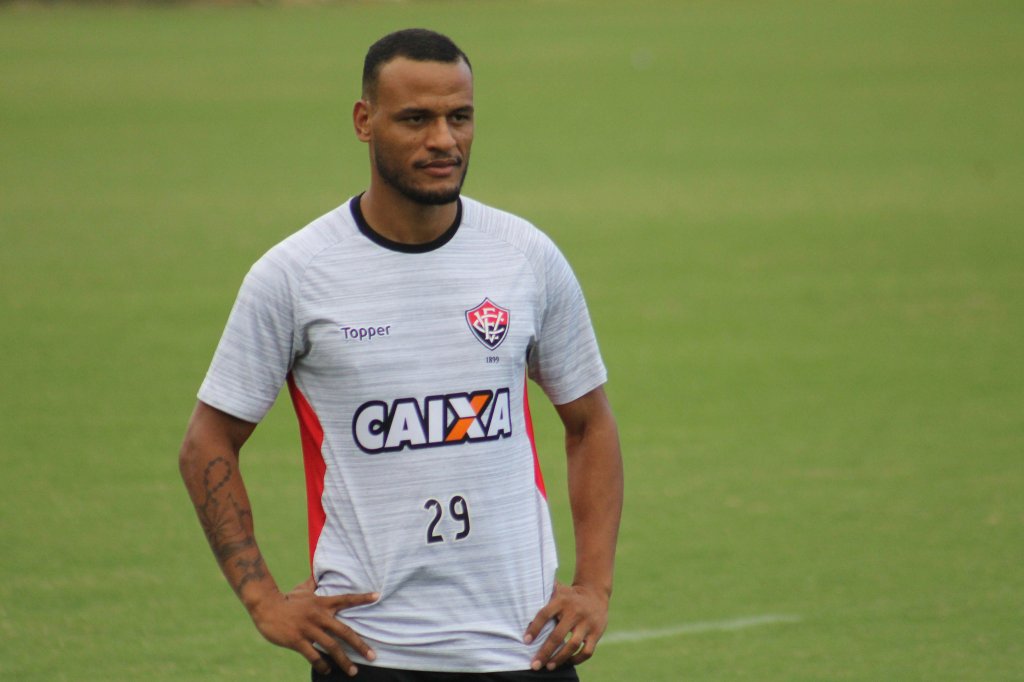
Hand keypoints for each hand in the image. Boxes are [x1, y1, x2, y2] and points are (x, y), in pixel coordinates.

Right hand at [249, 576, 378, 676]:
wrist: (265, 606)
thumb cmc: (286, 599)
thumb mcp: (302, 589)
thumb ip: (313, 584)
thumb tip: (317, 574)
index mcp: (322, 603)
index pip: (346, 599)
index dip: (362, 598)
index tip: (377, 596)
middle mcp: (319, 616)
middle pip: (345, 631)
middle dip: (360, 645)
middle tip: (373, 656)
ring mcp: (308, 628)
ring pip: (332, 647)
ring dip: (344, 660)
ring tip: (353, 671)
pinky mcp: (297, 640)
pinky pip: (314, 656)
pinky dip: (323, 665)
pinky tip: (328, 671)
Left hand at [524, 582, 608, 670]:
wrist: (595, 593)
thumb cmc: (569, 596)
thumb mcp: (558, 590)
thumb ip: (543, 596)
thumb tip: (523, 605)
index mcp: (562, 600)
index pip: (545, 615)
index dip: (534, 628)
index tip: (526, 641)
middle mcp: (575, 612)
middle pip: (558, 635)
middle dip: (545, 652)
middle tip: (534, 664)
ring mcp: (587, 623)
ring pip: (573, 645)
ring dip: (560, 658)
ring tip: (549, 666)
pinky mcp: (596, 632)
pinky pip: (587, 651)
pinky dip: (576, 660)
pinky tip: (566, 662)